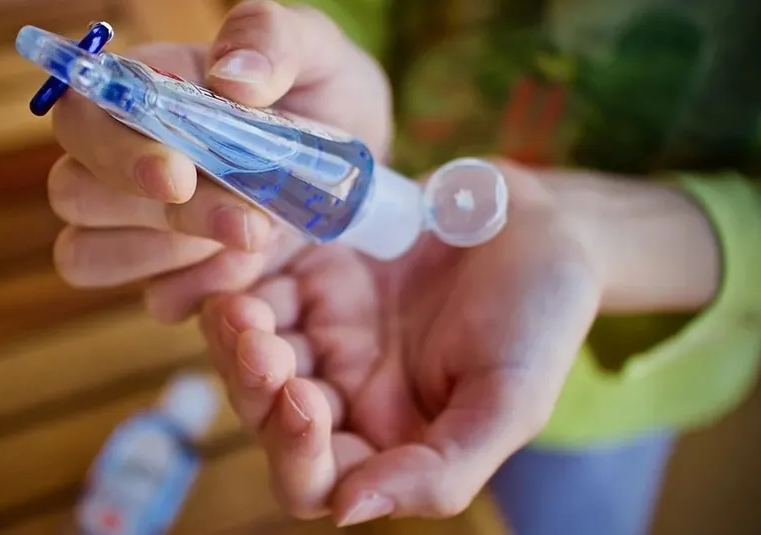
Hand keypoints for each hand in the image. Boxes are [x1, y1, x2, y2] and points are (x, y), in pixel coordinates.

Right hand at [46, 0, 391, 319]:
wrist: (356, 168)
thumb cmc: (322, 94)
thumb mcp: (315, 52)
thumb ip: (270, 39)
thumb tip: (230, 77)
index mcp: (142, 92)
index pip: (80, 116)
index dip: (114, 150)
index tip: (179, 177)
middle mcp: (122, 159)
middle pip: (75, 194)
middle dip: (164, 215)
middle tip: (250, 223)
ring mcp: (137, 225)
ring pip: (87, 255)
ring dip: (173, 257)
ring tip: (256, 237)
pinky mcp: (170, 276)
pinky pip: (154, 300)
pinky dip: (202, 294)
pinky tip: (250, 274)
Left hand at [197, 161, 602, 524]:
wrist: (540, 221)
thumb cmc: (540, 316)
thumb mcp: (509, 402)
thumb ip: (440, 471)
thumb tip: (347, 510)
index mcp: (388, 437)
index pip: (314, 478)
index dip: (293, 453)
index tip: (301, 399)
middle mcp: (345, 391)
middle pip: (264, 413)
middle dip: (252, 383)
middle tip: (256, 337)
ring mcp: (323, 331)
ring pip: (249, 351)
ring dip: (235, 335)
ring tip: (240, 302)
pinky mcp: (312, 273)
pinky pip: (258, 285)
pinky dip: (241, 280)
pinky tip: (246, 259)